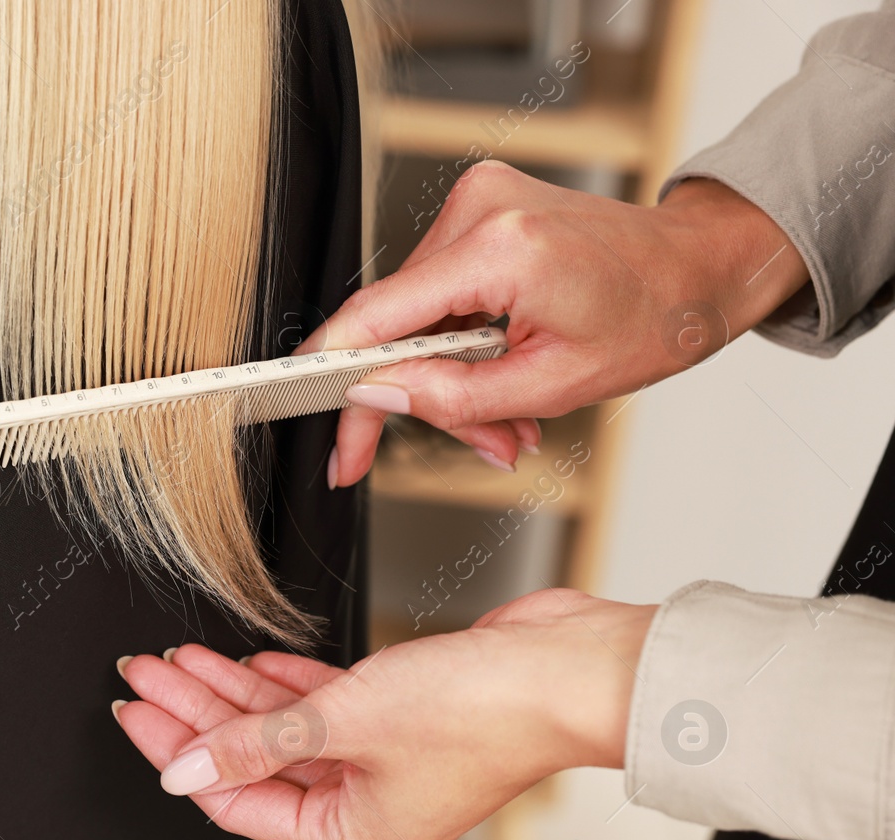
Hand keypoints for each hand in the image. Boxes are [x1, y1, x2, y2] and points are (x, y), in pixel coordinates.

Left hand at [112, 589, 654, 839]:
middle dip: (194, 713)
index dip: (177, 753)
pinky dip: (285, 683)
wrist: (567, 668)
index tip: (134, 711)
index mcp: (353, 837)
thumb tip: (185, 770)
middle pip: (252, 760)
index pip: (236, 800)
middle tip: (143, 673)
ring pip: (284, 728)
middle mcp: (365, 807)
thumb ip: (257, 744)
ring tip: (179, 655)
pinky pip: (324, 706)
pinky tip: (245, 659)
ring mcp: (384, 762)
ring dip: (233, 690)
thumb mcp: (346, 723)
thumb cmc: (482, 710)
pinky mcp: (400, 717)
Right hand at [310, 162, 809, 486]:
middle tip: (476, 445)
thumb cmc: (653, 318)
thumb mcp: (553, 386)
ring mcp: (478, 200)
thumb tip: (376, 394)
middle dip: (424, 395)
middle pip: (397, 324)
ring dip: (449, 374)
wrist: (700, 265)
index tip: (334, 436)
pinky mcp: (481, 206)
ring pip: (418, 315)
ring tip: (507, 418)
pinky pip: (440, 290)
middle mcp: (480, 209)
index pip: (376, 318)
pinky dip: (462, 340)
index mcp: (501, 249)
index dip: (338, 381)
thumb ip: (452, 397)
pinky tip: (500, 368)